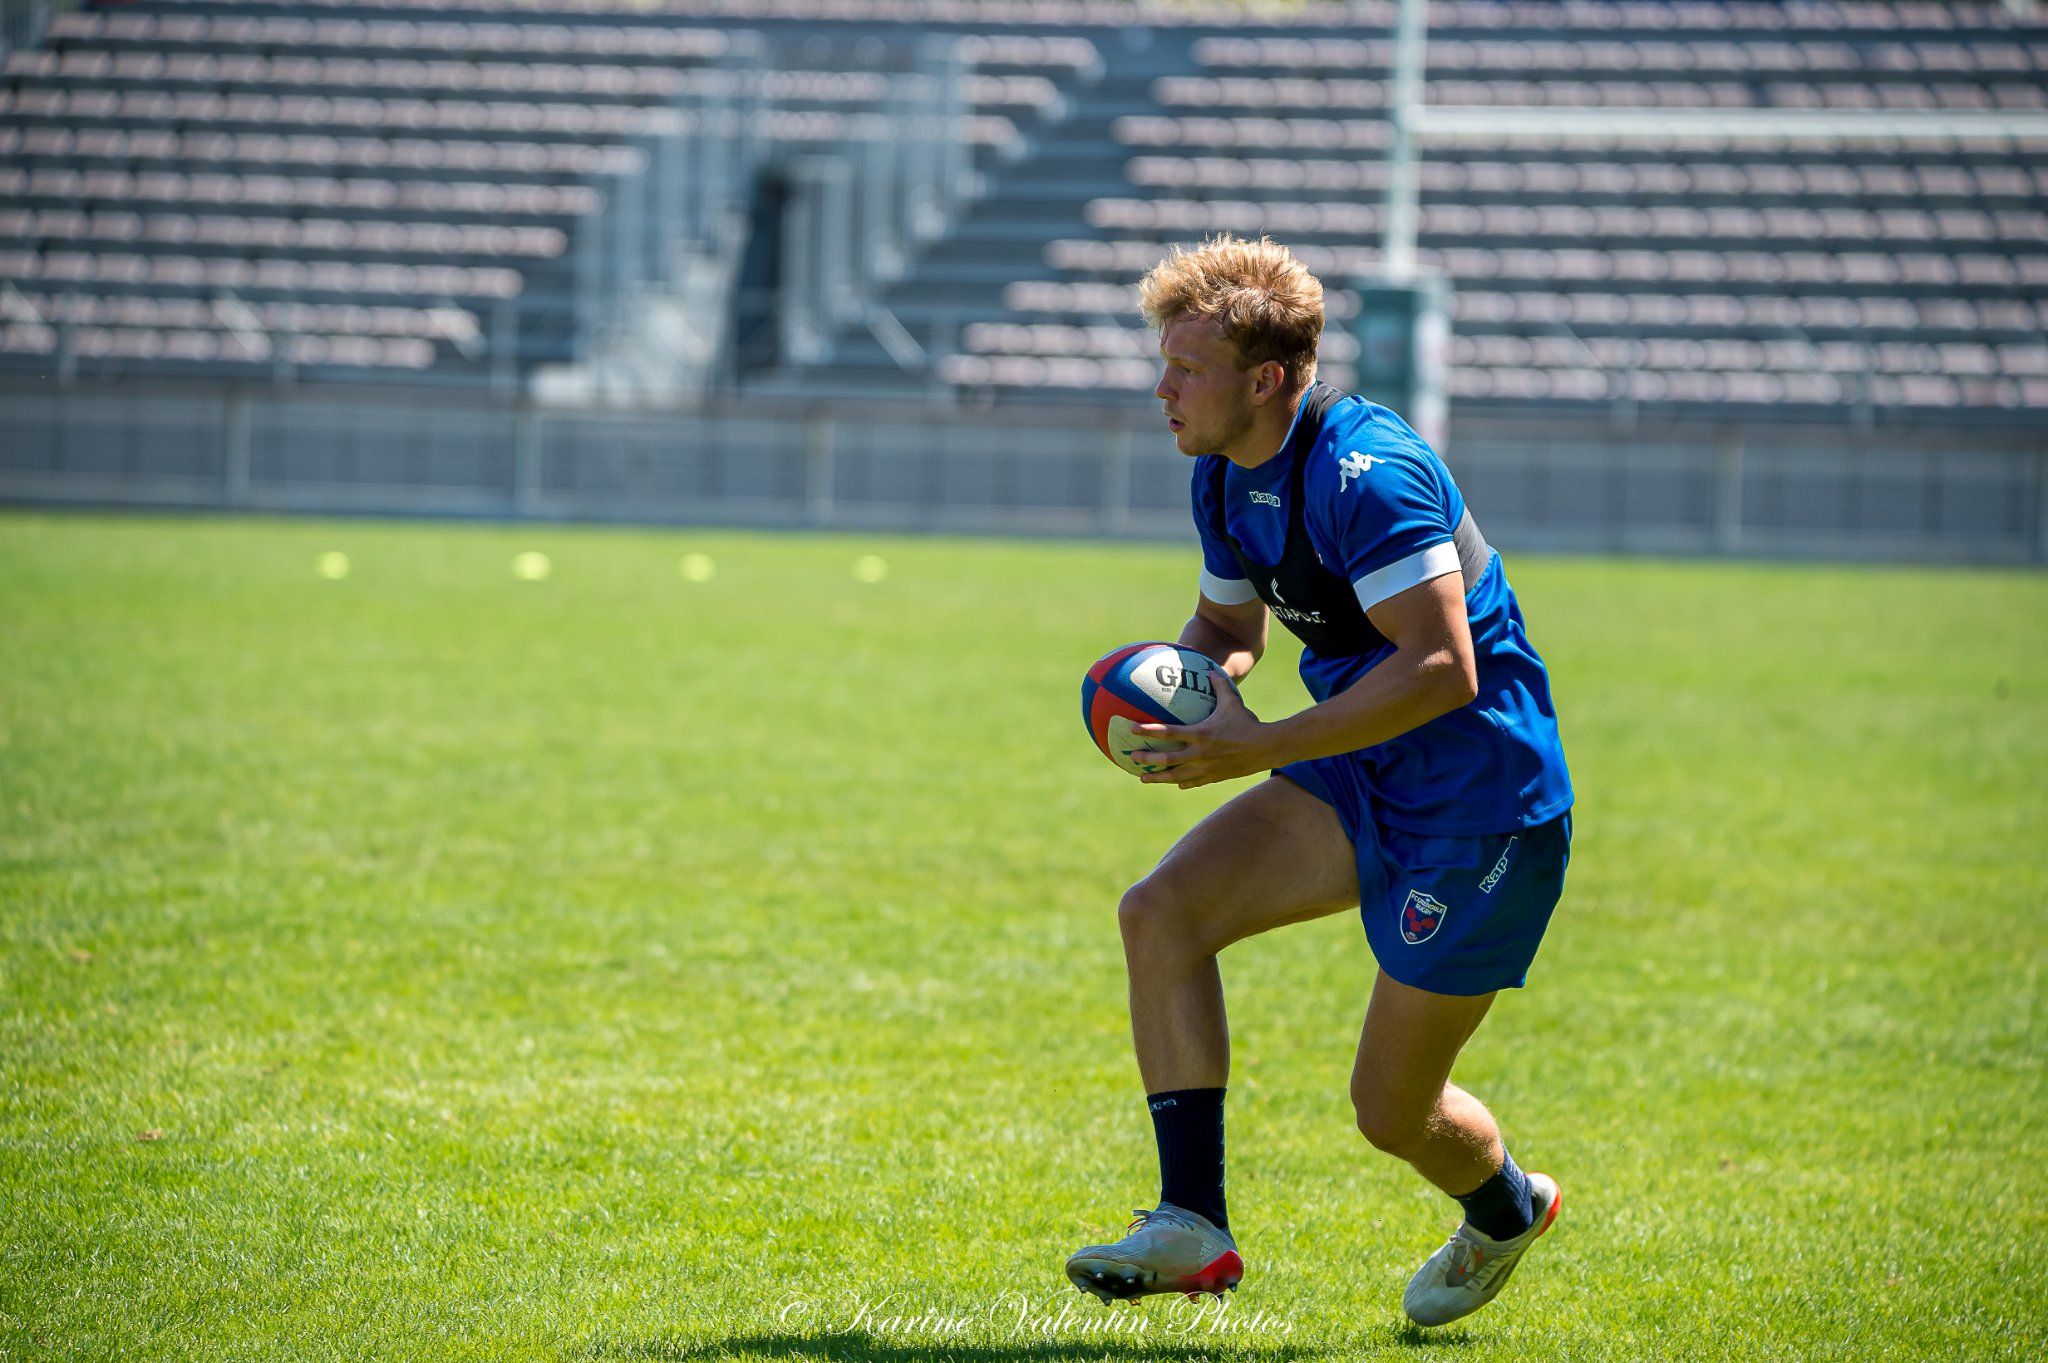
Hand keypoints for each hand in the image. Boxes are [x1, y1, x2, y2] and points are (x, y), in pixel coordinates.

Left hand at [1130, 671, 1276, 788]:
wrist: (1267, 748)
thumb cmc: (1248, 723)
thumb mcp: (1233, 702)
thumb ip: (1219, 686)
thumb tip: (1210, 671)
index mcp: (1201, 734)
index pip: (1168, 732)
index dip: (1148, 730)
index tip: (1131, 729)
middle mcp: (1200, 754)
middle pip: (1167, 759)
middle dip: (1147, 759)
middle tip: (1131, 757)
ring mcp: (1206, 768)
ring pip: (1176, 776)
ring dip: (1158, 777)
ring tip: (1143, 778)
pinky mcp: (1214, 777)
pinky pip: (1194, 782)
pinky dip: (1182, 782)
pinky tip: (1176, 783)